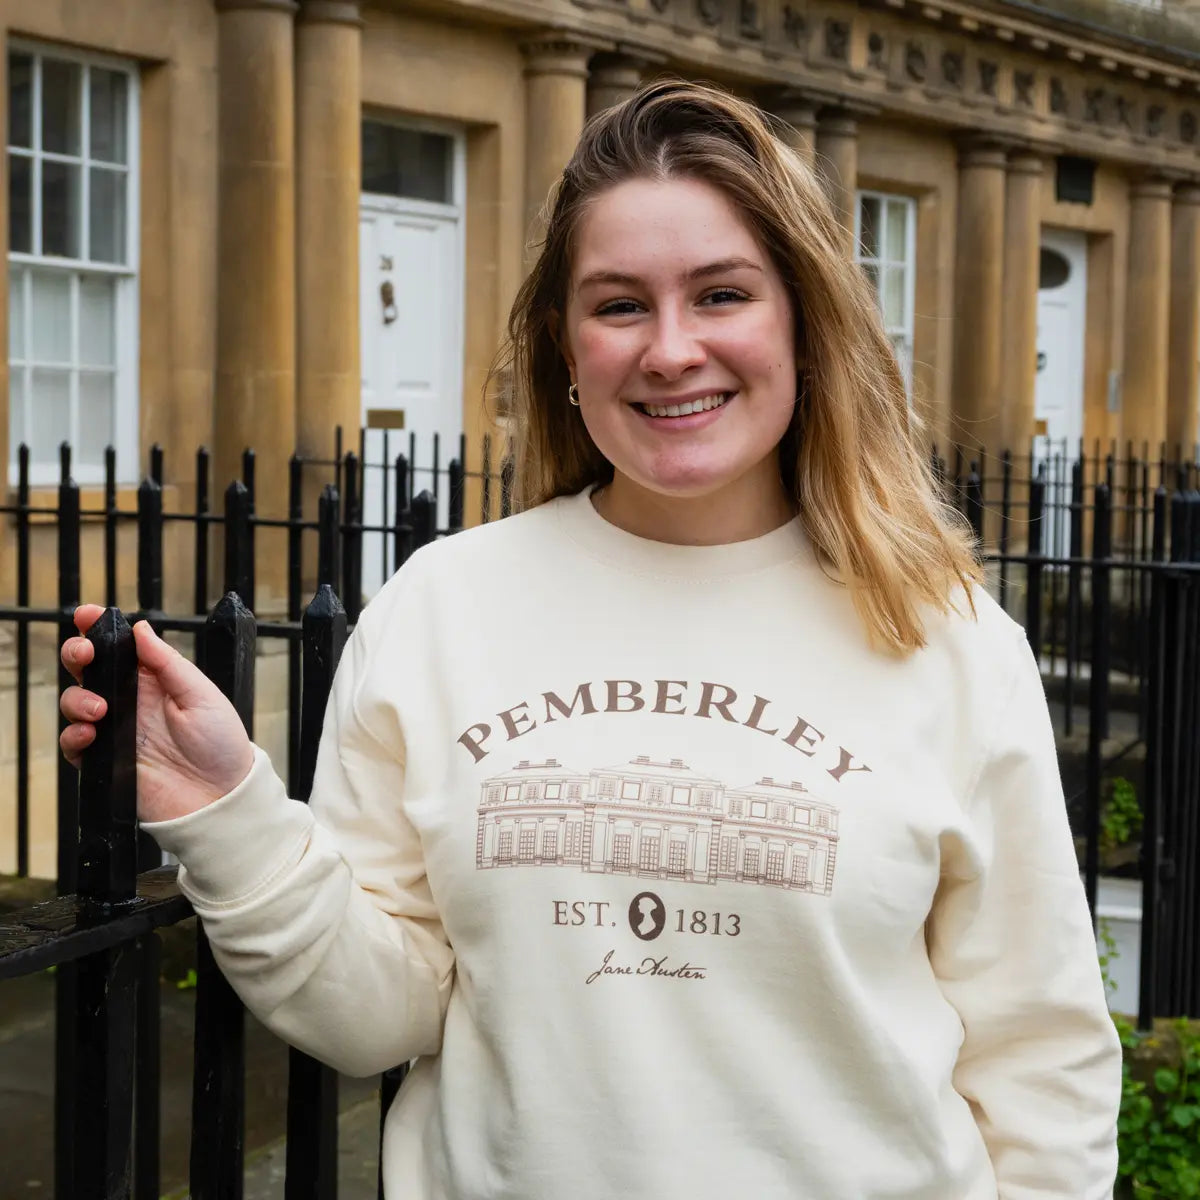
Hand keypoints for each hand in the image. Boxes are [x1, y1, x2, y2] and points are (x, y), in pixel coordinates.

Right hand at [60, 605, 255, 822]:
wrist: (220, 798)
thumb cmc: (220, 745)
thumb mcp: (202, 696)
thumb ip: (169, 664)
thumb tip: (142, 629)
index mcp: (155, 680)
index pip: (121, 648)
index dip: (100, 628)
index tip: (88, 614)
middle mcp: (131, 702)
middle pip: (89, 669)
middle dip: (77, 654)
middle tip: (85, 655)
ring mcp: (115, 730)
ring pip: (75, 702)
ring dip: (77, 698)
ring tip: (100, 708)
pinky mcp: (106, 761)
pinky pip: (74, 744)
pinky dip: (74, 735)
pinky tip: (92, 734)